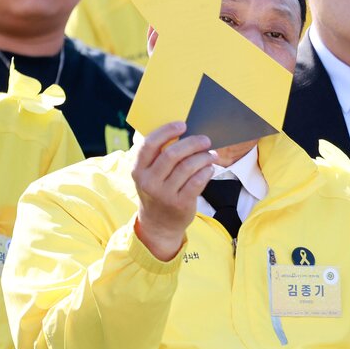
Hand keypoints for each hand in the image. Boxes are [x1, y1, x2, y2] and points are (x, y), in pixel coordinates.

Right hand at [131, 121, 215, 261]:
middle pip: (172, 155)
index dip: (166, 132)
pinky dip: (207, 171)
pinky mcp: (180, 204)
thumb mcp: (149, 174)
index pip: (149, 145)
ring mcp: (164, 194)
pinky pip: (198, 182)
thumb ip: (157, 155)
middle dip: (192, 143)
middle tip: (205, 139)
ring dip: (203, 157)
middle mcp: (148, 181)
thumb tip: (179, 129)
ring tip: (211, 154)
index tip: (183, 125)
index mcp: (138, 169)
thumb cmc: (157, 190)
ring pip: (188, 167)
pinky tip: (210, 168)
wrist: (158, 224)